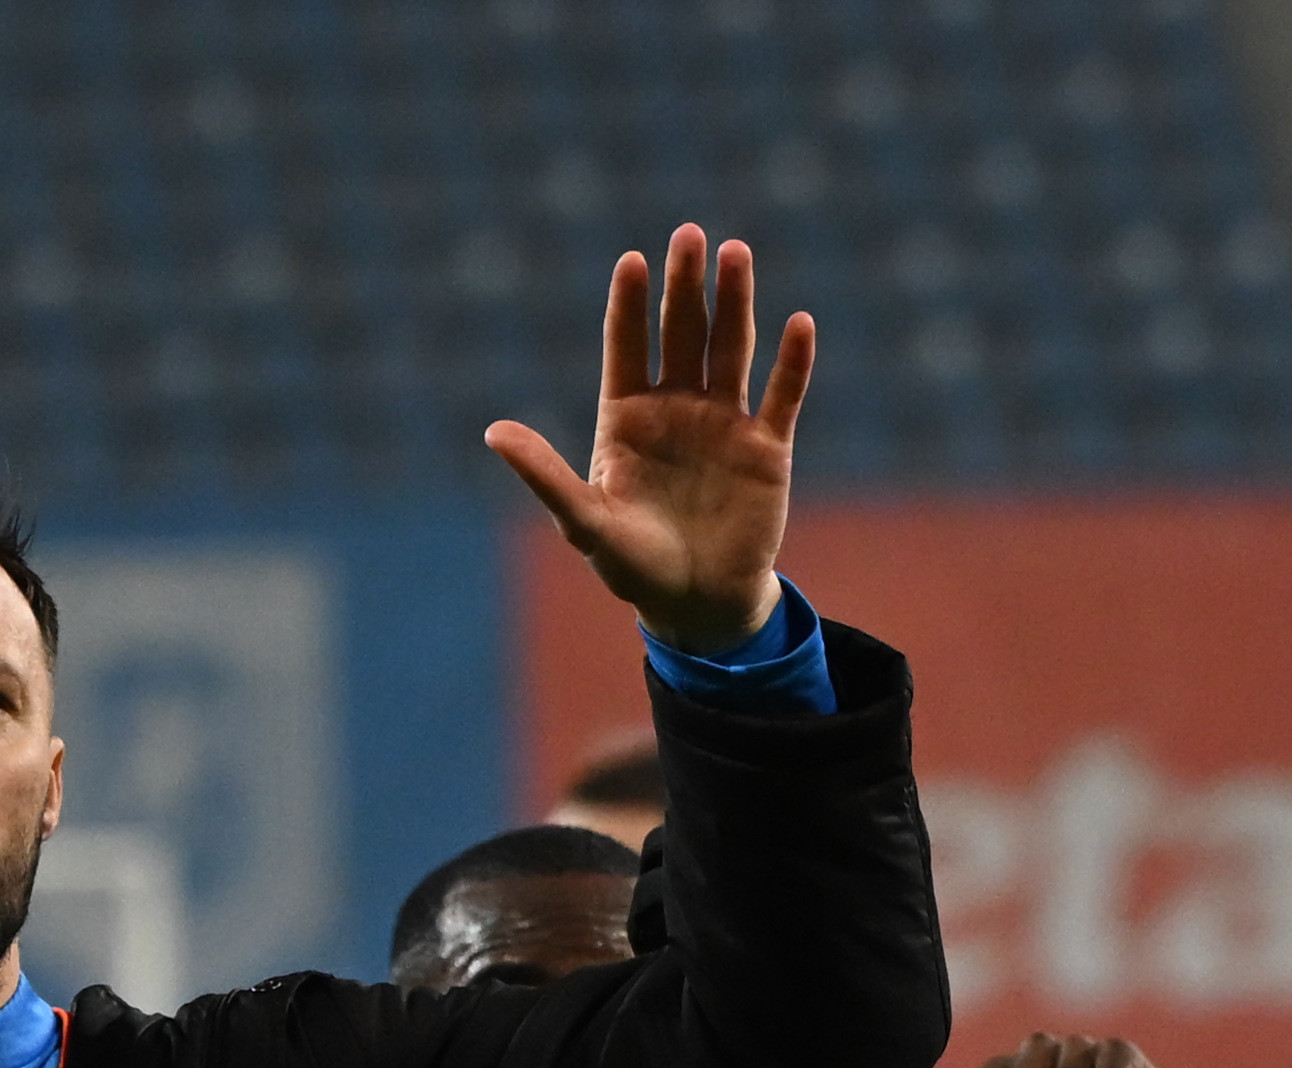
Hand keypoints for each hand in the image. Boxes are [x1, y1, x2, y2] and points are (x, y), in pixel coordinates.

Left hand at [485, 226, 809, 654]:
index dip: (630, 304)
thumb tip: (492, 432)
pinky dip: (792, 362)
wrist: (698, 606)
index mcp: (627, 417)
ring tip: (736, 252)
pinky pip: (781, 395)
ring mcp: (723, 422)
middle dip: (685, 285)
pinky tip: (799, 324)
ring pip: (730, 348)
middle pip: (682, 332)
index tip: (633, 261)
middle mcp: (675, 408)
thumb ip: (545, 475)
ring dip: (735, 302)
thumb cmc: (634, 568)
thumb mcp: (585, 523)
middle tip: (690, 236)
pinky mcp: (767, 448)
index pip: (627, 345)